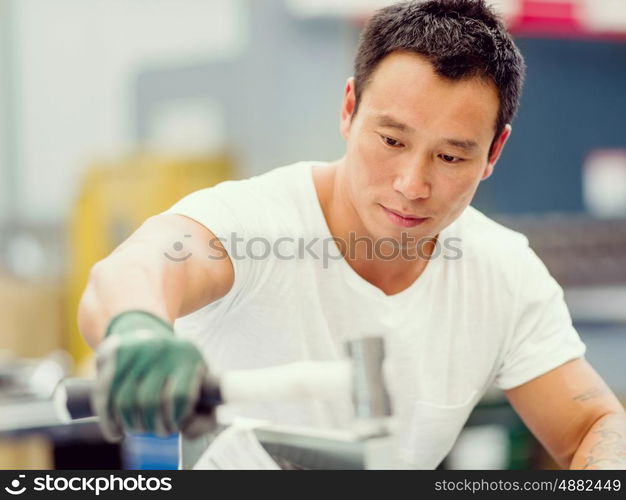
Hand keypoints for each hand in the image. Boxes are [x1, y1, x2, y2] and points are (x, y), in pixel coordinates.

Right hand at [92, 310, 214, 441]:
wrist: (142, 329)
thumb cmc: (175, 368)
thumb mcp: (197, 383)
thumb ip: (204, 415)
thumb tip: (188, 432)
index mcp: (188, 356)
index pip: (181, 396)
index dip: (175, 419)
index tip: (174, 427)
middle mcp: (162, 349)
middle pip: (149, 401)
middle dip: (152, 425)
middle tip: (155, 432)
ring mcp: (136, 349)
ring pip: (124, 401)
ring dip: (130, 425)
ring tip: (137, 429)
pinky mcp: (113, 353)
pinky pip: (104, 395)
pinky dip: (108, 421)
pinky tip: (115, 433)